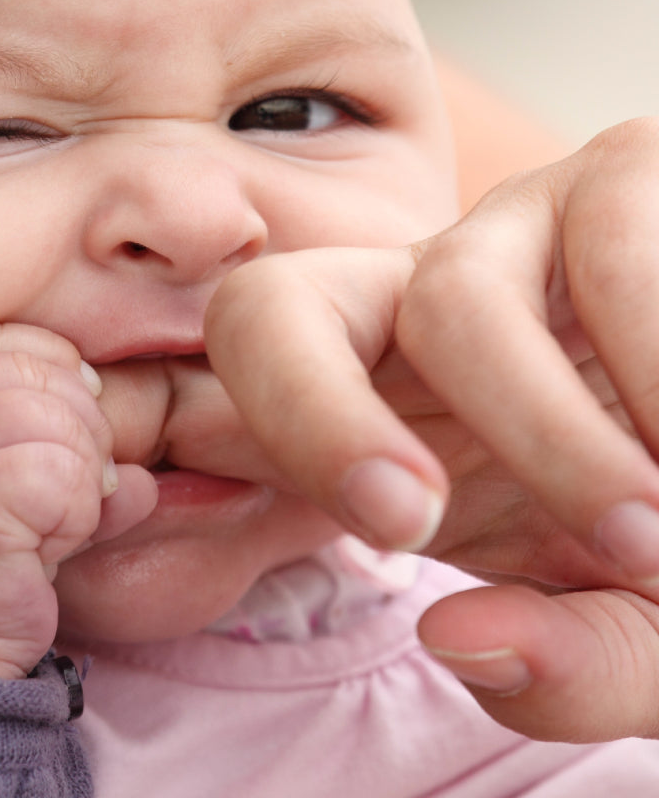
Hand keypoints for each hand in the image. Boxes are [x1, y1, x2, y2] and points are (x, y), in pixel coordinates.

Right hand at [0, 324, 156, 677]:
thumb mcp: (6, 496)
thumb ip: (67, 461)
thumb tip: (146, 477)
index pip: (4, 339)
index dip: (59, 367)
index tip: (82, 412)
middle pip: (39, 374)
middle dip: (84, 426)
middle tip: (80, 488)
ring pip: (57, 422)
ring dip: (83, 477)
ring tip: (57, 525)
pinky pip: (63, 476)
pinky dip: (78, 515)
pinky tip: (50, 551)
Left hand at [204, 118, 658, 738]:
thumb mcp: (636, 620)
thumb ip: (570, 666)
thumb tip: (461, 640)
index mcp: (387, 409)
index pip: (230, 397)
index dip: (228, 450)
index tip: (380, 535)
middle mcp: (414, 306)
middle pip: (266, 307)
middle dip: (310, 414)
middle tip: (404, 520)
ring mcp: (502, 232)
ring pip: (449, 295)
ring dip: (548, 434)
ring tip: (648, 537)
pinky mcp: (609, 178)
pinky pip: (602, 239)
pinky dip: (653, 360)